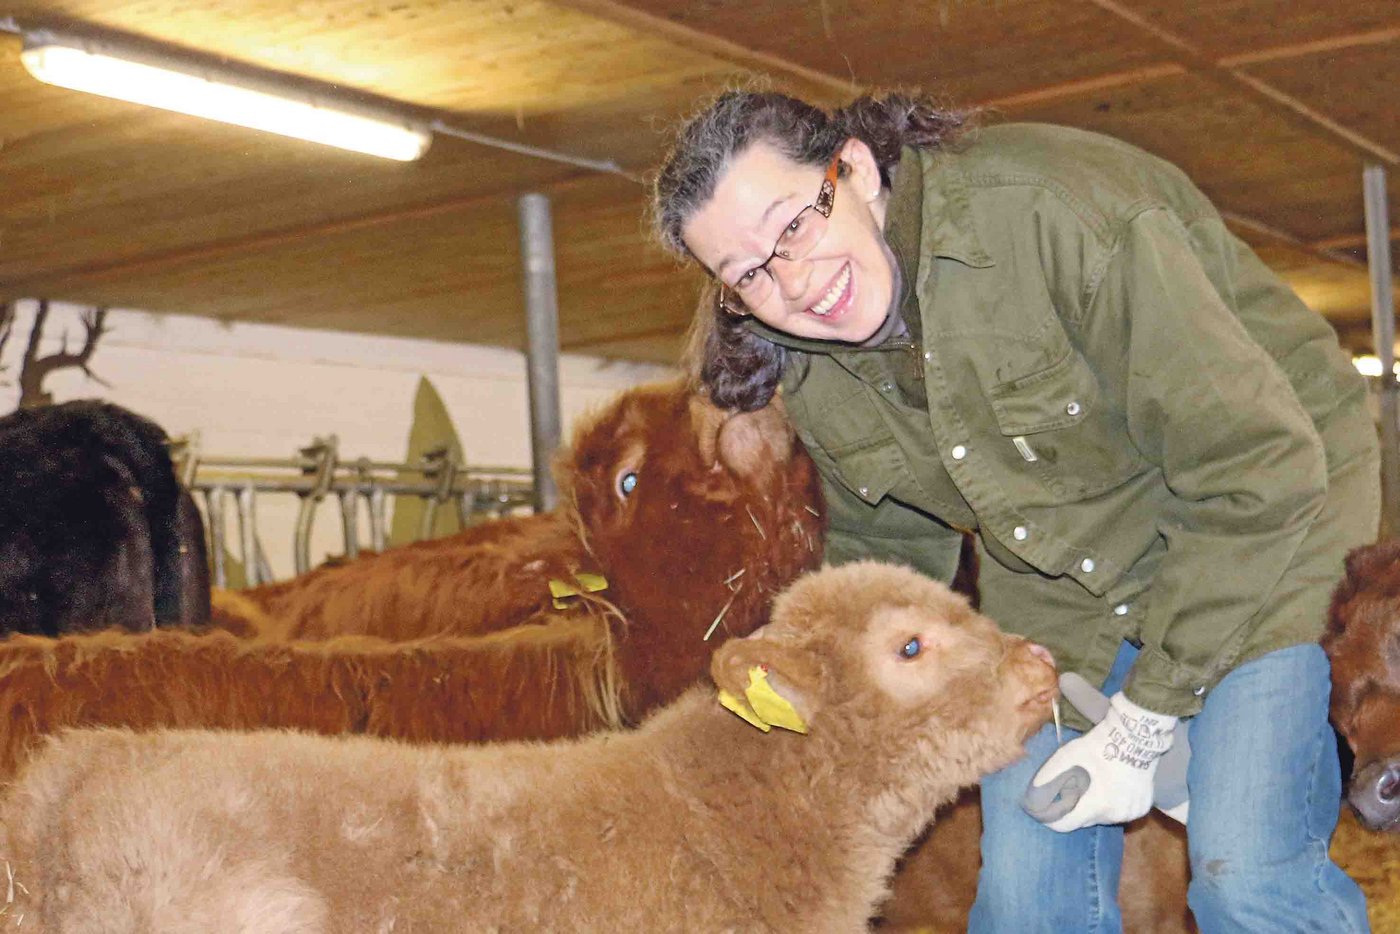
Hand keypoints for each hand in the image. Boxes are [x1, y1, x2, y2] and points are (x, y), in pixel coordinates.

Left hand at [1053, 673, 1190, 823]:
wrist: (1134, 737)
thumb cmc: (1097, 747)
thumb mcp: (1066, 757)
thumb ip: (1047, 779)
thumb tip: (1031, 800)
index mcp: (1096, 805)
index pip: (1065, 825)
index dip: (1052, 818)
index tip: (1046, 809)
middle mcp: (1115, 815)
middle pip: (1085, 821)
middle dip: (1076, 808)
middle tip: (1075, 787)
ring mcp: (1131, 813)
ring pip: (1103, 817)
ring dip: (1095, 807)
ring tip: (1095, 785)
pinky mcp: (1142, 808)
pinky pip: (1120, 812)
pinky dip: (1113, 804)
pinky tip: (1113, 786)